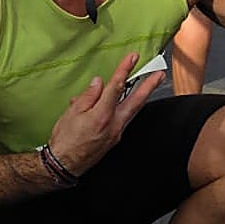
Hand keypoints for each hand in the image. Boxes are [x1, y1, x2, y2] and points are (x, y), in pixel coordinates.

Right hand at [45, 53, 164, 175]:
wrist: (65, 165)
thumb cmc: (65, 139)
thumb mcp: (71, 113)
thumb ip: (88, 96)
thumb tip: (98, 82)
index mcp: (102, 115)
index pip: (116, 87)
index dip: (125, 70)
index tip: (133, 58)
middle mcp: (114, 124)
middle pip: (135, 101)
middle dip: (149, 86)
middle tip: (160, 74)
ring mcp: (116, 133)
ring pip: (132, 110)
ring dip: (142, 97)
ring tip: (150, 85)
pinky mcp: (115, 139)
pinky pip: (122, 119)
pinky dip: (123, 109)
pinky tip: (119, 104)